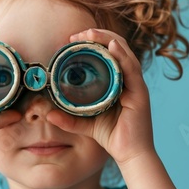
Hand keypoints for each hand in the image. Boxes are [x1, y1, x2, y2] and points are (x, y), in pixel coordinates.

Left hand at [46, 28, 154, 164]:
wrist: (130, 155)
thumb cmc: (111, 137)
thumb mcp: (85, 124)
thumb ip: (68, 119)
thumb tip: (47, 114)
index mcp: (117, 82)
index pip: (108, 54)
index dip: (92, 43)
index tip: (72, 40)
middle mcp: (128, 79)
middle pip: (116, 48)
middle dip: (97, 36)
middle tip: (77, 35)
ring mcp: (135, 84)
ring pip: (124, 52)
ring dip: (107, 39)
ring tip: (90, 33)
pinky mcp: (140, 93)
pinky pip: (132, 69)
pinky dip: (123, 55)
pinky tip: (112, 46)